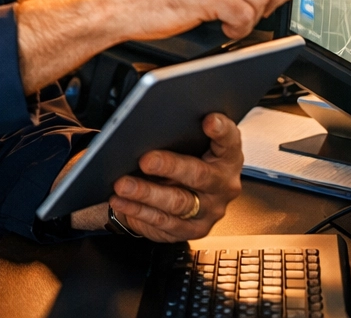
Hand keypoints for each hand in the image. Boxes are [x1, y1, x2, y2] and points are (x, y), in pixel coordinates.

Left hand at [106, 113, 243, 241]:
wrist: (170, 194)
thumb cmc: (177, 159)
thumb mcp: (182, 145)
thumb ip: (175, 134)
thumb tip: (143, 126)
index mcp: (226, 157)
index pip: (229, 141)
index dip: (222, 130)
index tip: (209, 120)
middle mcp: (223, 185)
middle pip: (200, 175)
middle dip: (170, 166)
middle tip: (146, 160)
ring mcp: (209, 210)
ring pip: (178, 202)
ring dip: (147, 193)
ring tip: (123, 184)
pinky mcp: (193, 230)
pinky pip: (163, 221)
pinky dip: (138, 210)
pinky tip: (121, 201)